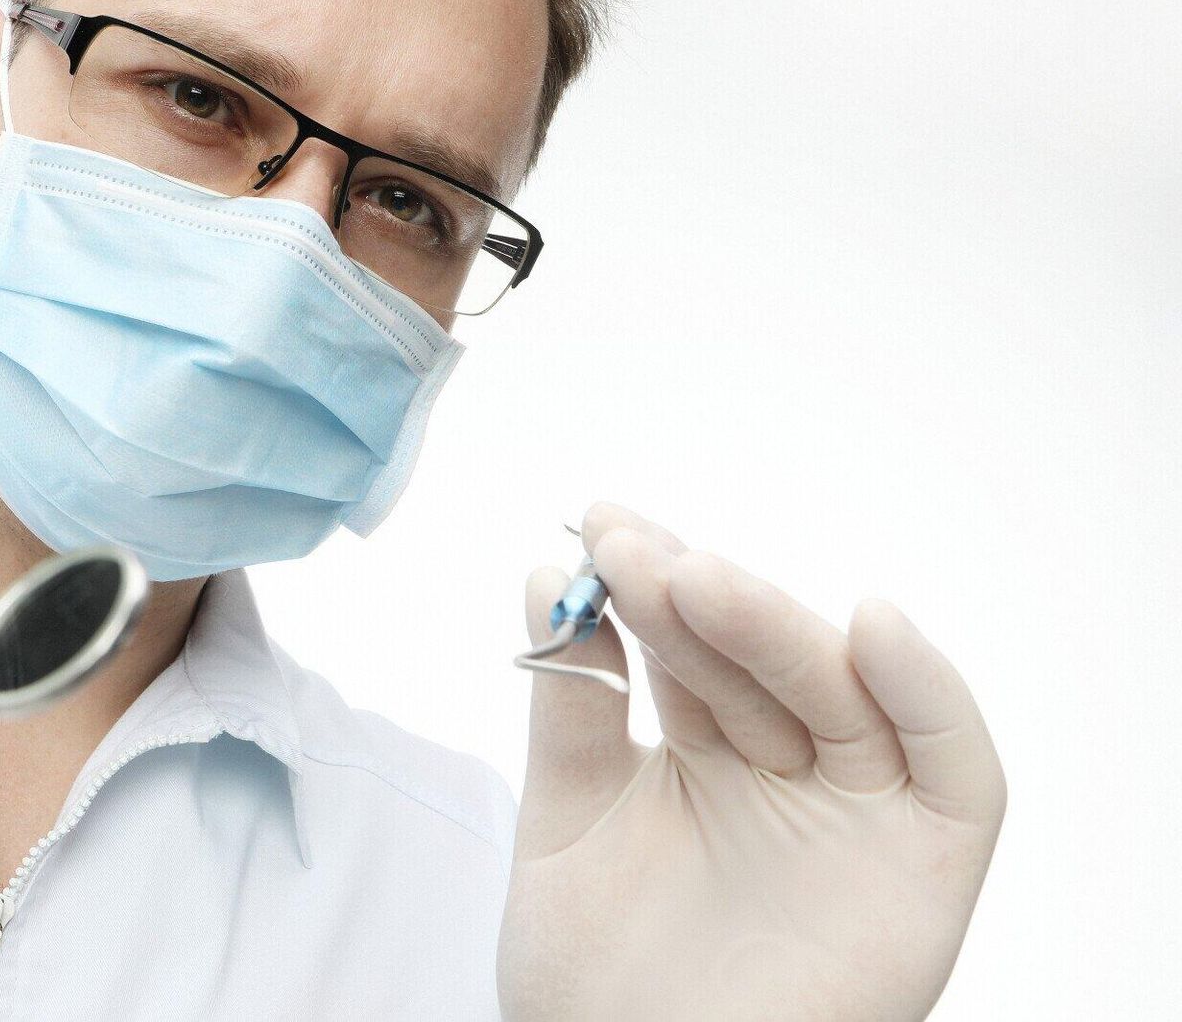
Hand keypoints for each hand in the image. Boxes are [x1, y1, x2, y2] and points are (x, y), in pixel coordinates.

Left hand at [498, 503, 1004, 1020]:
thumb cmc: (595, 984)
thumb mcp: (566, 822)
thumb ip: (571, 708)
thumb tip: (546, 577)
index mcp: (709, 755)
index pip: (689, 646)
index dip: (650, 582)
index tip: (597, 524)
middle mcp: (789, 773)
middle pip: (759, 661)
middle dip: (694, 596)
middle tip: (628, 548)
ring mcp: (860, 814)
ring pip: (838, 693)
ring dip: (770, 625)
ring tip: (691, 578)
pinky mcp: (928, 866)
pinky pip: (955, 768)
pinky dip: (927, 693)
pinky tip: (871, 626)